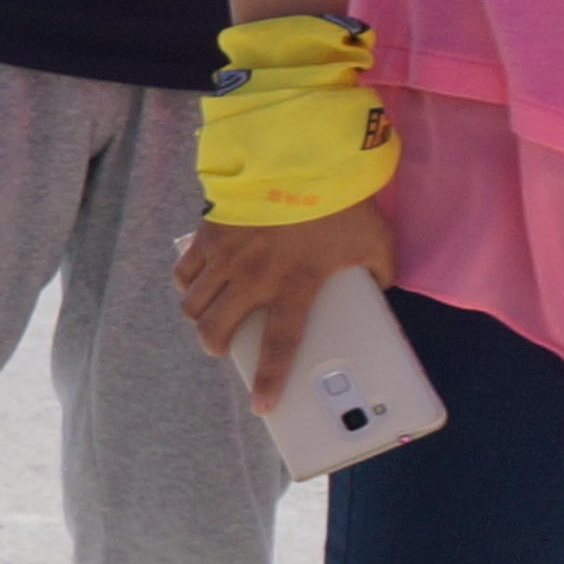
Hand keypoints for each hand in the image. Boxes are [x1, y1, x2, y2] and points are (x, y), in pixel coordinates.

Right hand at [176, 207, 397, 407]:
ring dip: (198, 317)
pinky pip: (184, 271)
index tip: (262, 406)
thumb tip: (378, 285)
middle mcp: (253, 277)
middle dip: (214, 346)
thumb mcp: (377, 241)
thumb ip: (379, 271)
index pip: (279, 345)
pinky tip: (196, 281)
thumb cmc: (342, 202)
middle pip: (215, 329)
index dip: (269, 380)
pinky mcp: (208, 234)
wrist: (302, 156)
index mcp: (295, 285)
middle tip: (222, 346)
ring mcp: (226, 256)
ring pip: (192, 304)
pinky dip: (186, 283)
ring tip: (208, 315)